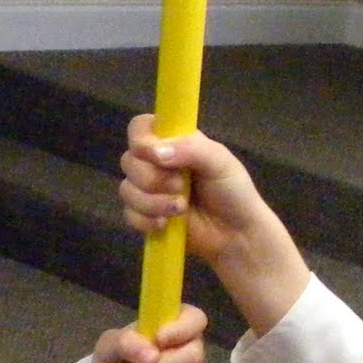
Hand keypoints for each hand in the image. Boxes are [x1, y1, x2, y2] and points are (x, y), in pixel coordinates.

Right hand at [119, 114, 309, 335]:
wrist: (236, 235)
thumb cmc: (233, 192)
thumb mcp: (221, 161)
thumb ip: (191, 149)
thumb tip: (155, 154)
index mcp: (173, 142)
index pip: (140, 128)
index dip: (140, 140)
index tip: (154, 155)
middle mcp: (156, 164)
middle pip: (128, 161)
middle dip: (152, 178)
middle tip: (180, 186)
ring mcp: (148, 191)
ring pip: (126, 190)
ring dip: (152, 202)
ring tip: (180, 209)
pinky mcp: (145, 216)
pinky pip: (129, 214)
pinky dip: (146, 220)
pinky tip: (165, 224)